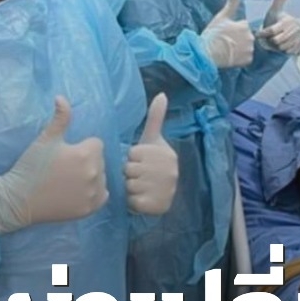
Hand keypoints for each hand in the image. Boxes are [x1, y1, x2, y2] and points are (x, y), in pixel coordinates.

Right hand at [0, 97, 107, 233]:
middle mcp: (95, 173)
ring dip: (90, 177)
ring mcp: (93, 192)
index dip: (81, 147)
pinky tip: (76, 192)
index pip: (96, 144)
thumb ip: (60, 118)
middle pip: (100, 161)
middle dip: (86, 161)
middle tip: (65, 168)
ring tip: (68, 181)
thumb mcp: (45, 139)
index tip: (65, 154)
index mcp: (87, 154)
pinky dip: (93, 193)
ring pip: (101, 178)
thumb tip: (61, 97)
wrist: (18, 200)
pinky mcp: (91, 208)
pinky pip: (101, 195)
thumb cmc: (31, 167)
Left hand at [125, 94, 178, 215]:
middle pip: (130, 169)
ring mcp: (166, 189)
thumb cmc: (152, 165)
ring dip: (130, 188)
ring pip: (129, 185)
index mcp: (167, 154)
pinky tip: (141, 198)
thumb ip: (155, 119)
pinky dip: (132, 202)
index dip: (133, 159)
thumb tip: (162, 94)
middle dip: (130, 174)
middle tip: (139, 177)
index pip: (134, 153)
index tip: (141, 163)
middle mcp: (170, 171)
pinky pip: (133, 200)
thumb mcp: (152, 141)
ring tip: (139, 187)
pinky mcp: (158, 206)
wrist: (162, 197)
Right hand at [202, 0, 255, 67]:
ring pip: (247, 47)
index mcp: (244, 26)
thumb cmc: (212, 34)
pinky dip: (240, 59)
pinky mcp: (248, 60)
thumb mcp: (221, 17)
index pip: (242, 26)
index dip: (233, 29)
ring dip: (240, 49)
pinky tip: (231, 57)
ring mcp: (249, 49)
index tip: (225, 34)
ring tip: (228, 50)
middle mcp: (250, 37)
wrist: (206, 54)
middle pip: (246, 37)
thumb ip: (231, 4)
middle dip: (238, 39)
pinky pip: (246, 58)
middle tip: (226, 42)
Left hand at [258, 0, 299, 55]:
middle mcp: (296, 30)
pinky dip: (283, 51)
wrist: (289, 32)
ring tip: (274, 42)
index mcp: (288, 21)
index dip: (264, 34)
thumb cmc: (278, 21)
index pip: (271, 31)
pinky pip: (288, 52)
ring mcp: (299, 39)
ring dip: (276, 47)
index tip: (260, 33)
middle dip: (270, 41)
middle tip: (268, 38)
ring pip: (282, 48)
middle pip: (276, 41)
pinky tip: (281, 46)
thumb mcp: (275, 11)